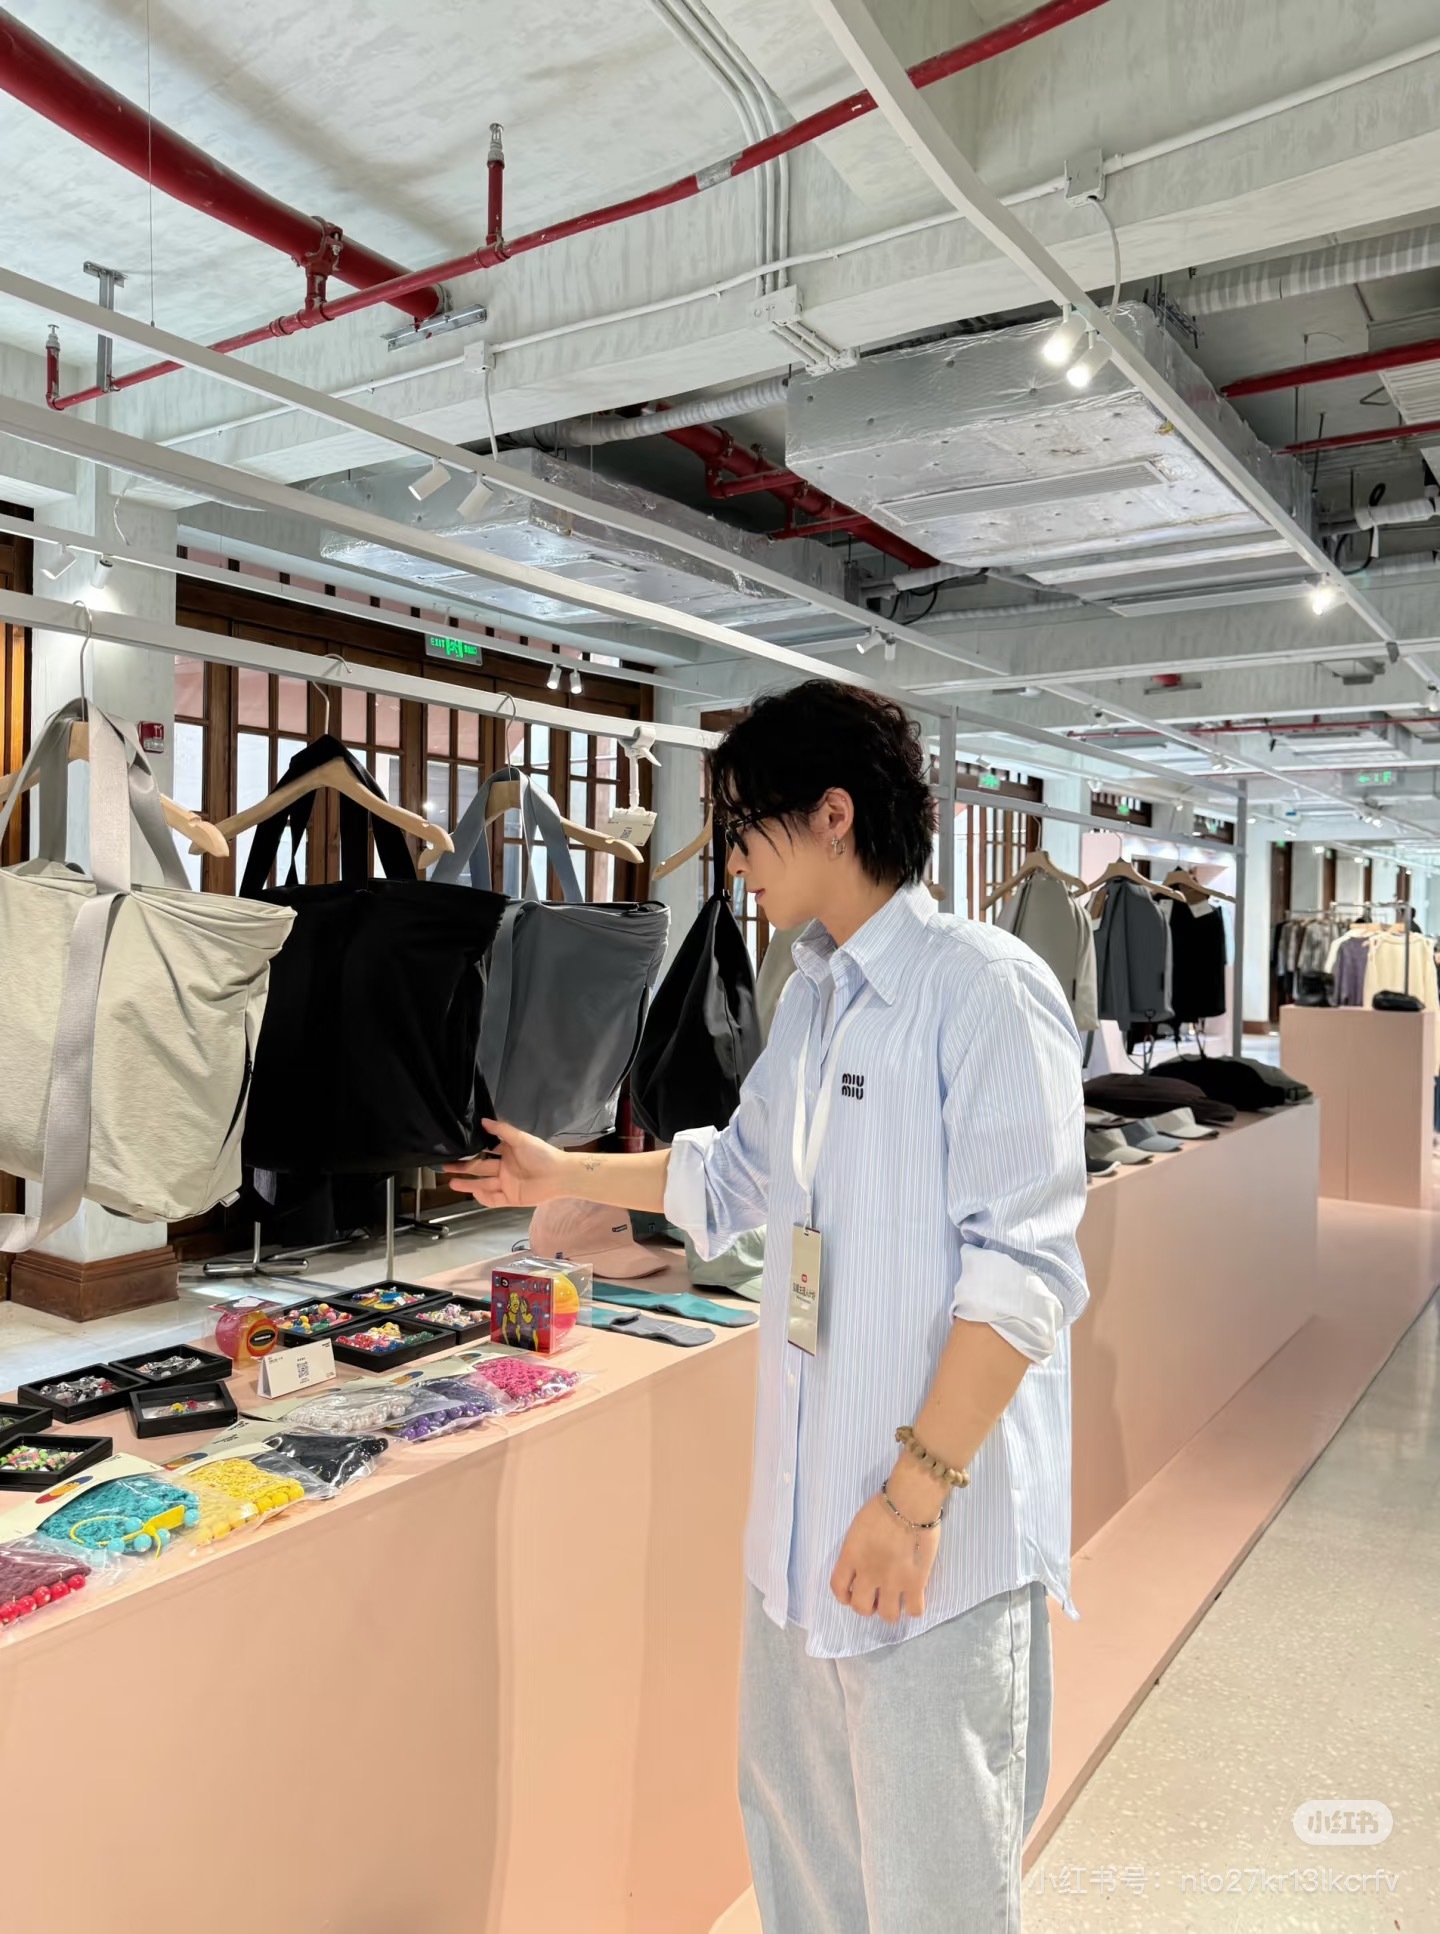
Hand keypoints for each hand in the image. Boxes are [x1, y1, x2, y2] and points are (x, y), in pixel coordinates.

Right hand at [444, 1119, 569, 1208]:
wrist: (560, 1175)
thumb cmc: (541, 1154)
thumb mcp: (521, 1139)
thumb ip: (502, 1130)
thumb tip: (483, 1120)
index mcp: (507, 1153)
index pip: (485, 1151)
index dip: (471, 1151)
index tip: (455, 1148)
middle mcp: (504, 1168)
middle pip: (480, 1169)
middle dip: (463, 1168)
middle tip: (445, 1166)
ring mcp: (507, 1184)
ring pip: (483, 1185)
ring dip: (468, 1184)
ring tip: (451, 1182)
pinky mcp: (512, 1198)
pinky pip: (494, 1200)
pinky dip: (483, 1198)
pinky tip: (473, 1193)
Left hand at [829, 1472, 942, 1622]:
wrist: (909, 1503)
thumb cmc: (883, 1506)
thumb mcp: (858, 1527)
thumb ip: (857, 1549)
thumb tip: (863, 1561)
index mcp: (851, 1557)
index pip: (837, 1588)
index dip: (844, 1596)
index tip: (851, 1593)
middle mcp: (869, 1574)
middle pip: (861, 1607)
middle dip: (867, 1606)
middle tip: (876, 1597)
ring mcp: (893, 1581)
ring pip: (888, 1615)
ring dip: (890, 1610)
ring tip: (896, 1600)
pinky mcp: (916, 1583)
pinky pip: (915, 1610)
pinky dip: (914, 1608)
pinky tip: (915, 1597)